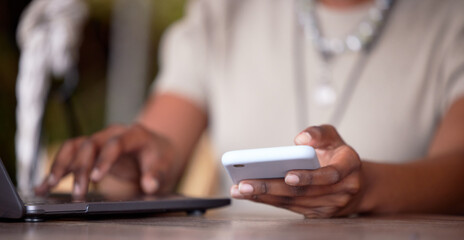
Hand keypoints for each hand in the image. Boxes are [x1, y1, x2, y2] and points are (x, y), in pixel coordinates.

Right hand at [35, 123, 178, 198]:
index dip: (105, 159)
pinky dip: (57, 169)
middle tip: (78, 193)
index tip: (96, 178)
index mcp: (134, 134)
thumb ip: (158, 174)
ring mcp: (99, 140)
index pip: (116, 143)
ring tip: (49, 185)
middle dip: (81, 169)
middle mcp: (112, 134)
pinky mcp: (90, 150)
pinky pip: (69, 155)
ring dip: (61, 165)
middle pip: (90, 145)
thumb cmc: (160, 157)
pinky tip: (44, 184)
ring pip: (75, 147)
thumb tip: (150, 184)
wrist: (156, 149)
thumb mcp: (165, 165)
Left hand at [230, 125, 363, 217]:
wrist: (355, 184)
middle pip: (303, 191)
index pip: (330, 174)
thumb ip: (318, 133)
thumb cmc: (339, 156)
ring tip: (240, 189)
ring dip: (264, 196)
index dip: (309, 176)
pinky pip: (290, 208)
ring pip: (294, 202)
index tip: (288, 175)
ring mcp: (330, 206)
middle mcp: (343, 189)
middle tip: (245, 183)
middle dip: (271, 187)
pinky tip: (251, 194)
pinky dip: (269, 201)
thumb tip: (300, 139)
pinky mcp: (317, 214)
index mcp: (349, 166)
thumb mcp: (333, 137)